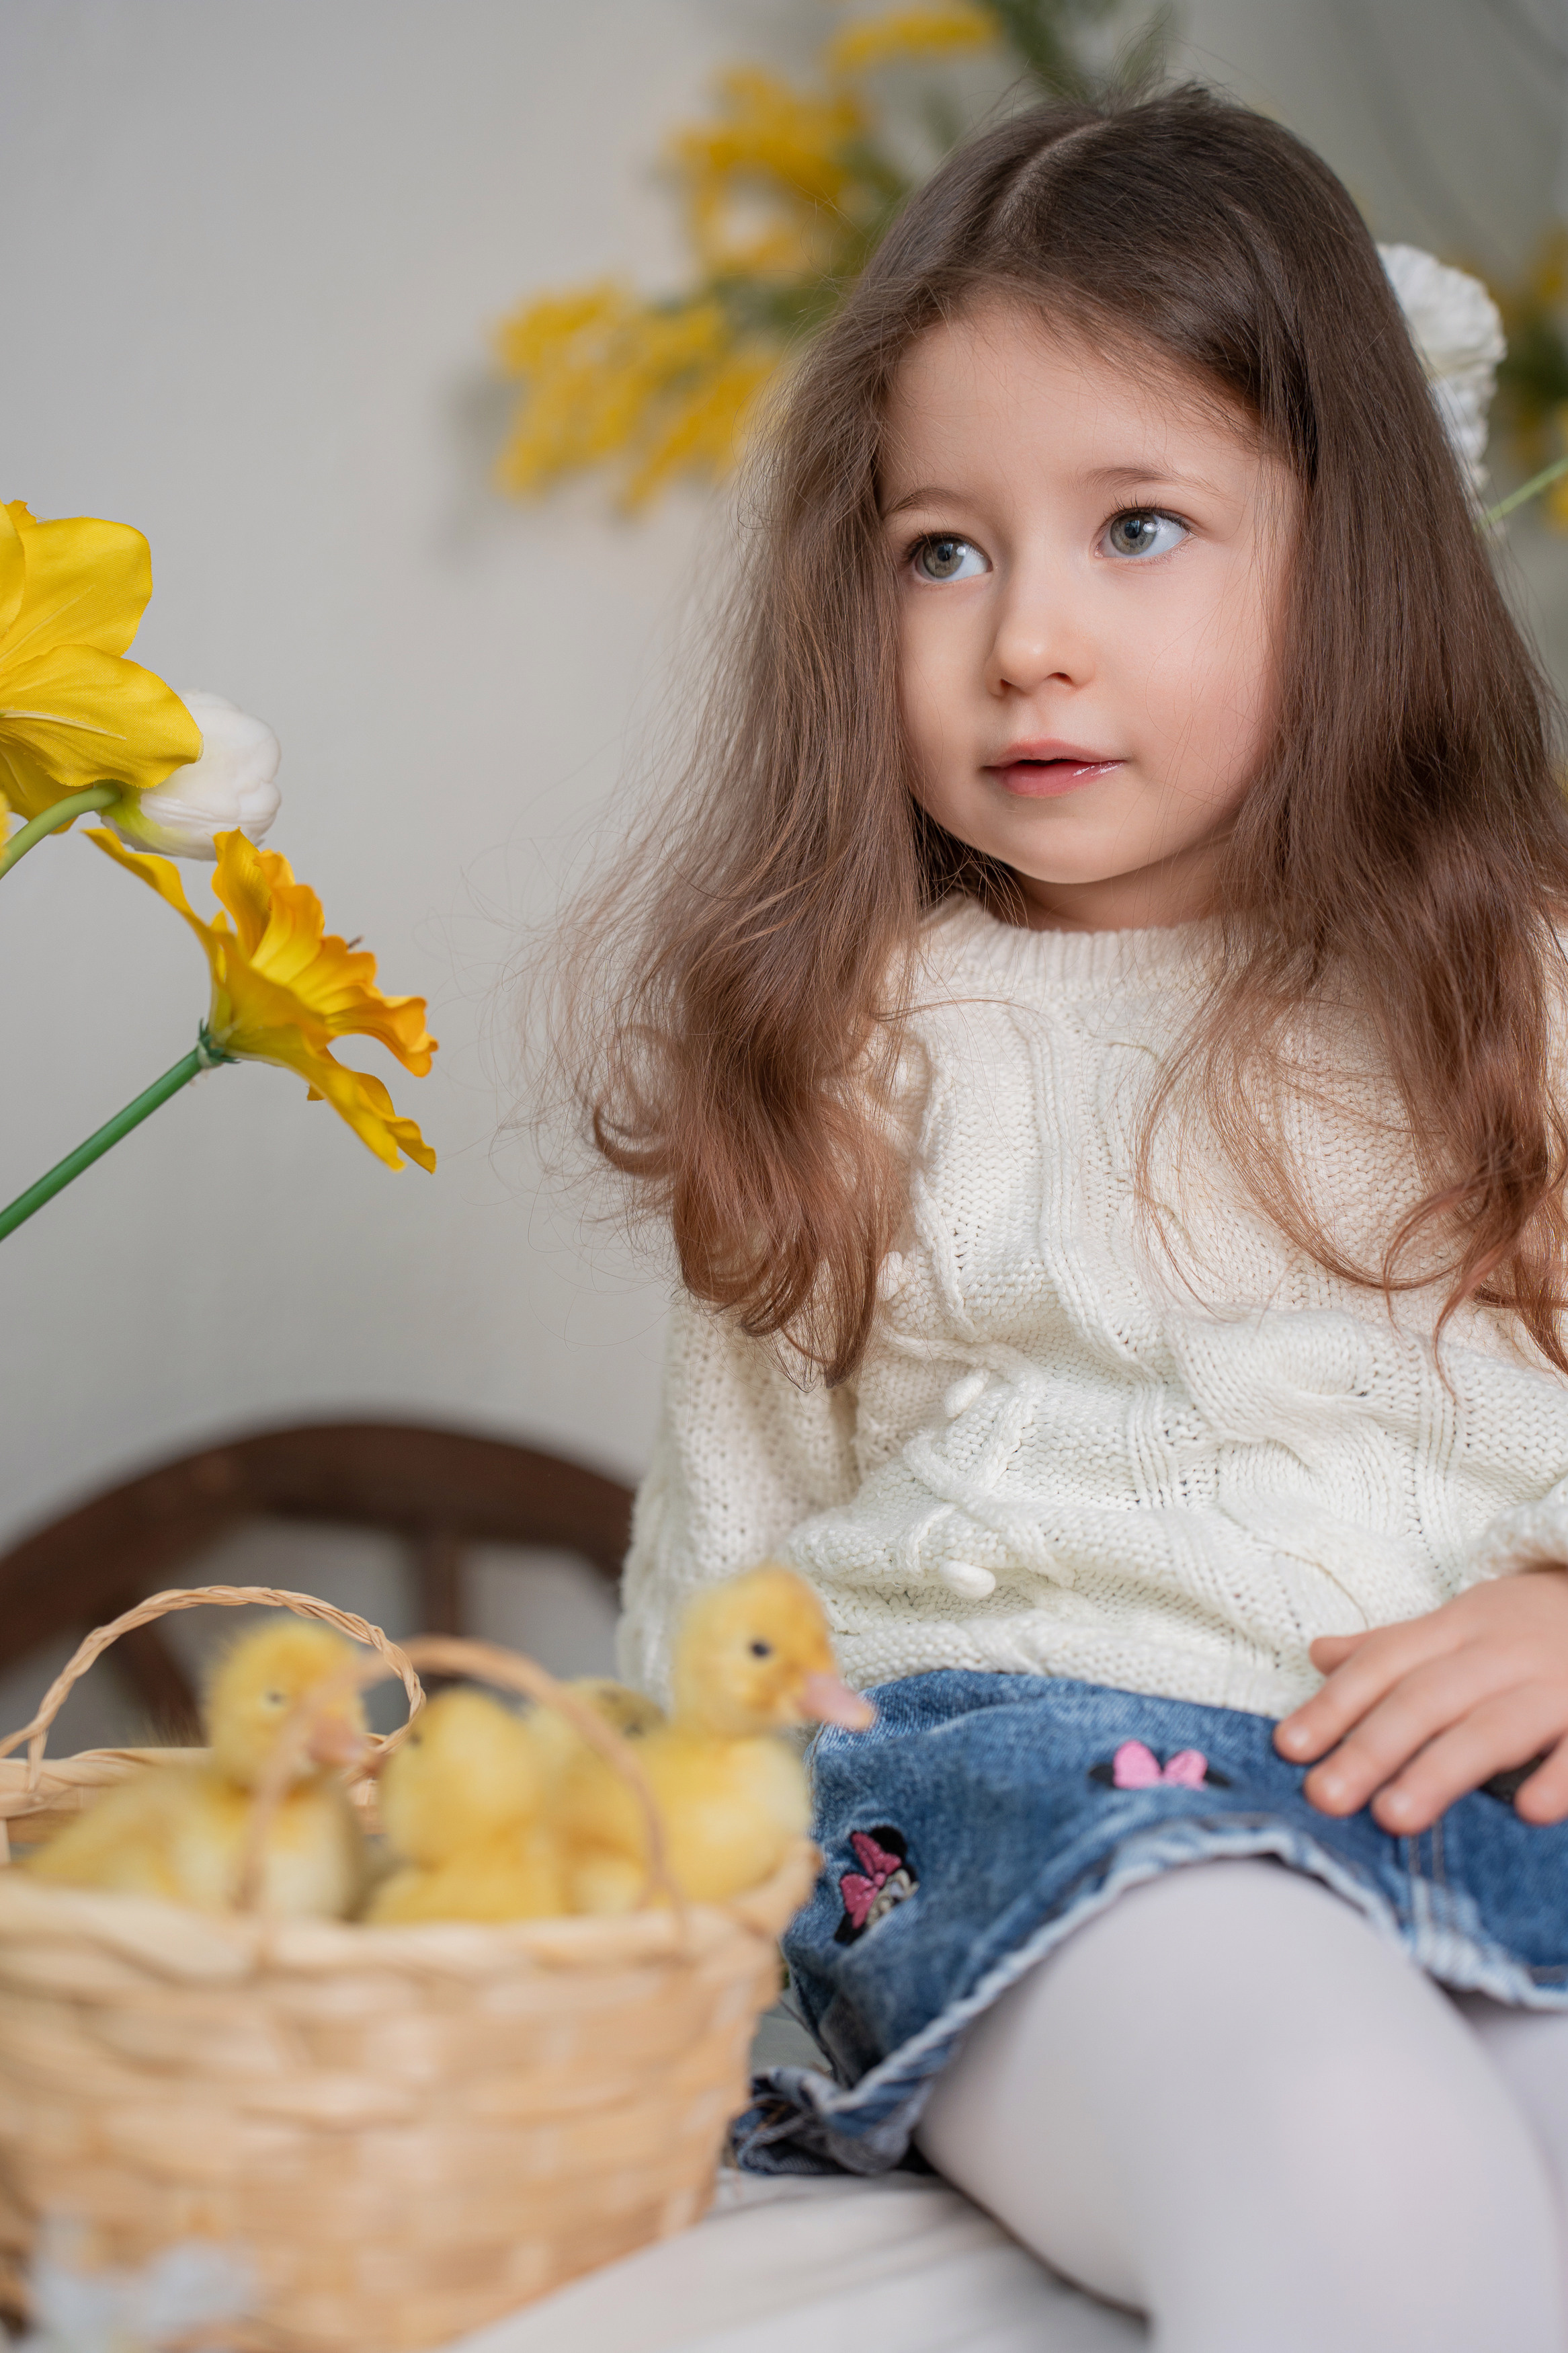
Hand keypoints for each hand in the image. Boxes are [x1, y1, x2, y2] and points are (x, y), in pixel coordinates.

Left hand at [1273, 1570, 1567, 1832]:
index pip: (1385, 1663)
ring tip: (1392, 1817)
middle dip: (1372, 1747)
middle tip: (1324, 1797)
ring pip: (1492, 1727)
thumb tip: (1318, 1655)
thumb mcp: (1463, 1619)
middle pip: (1427, 1698)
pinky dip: (1559, 1777)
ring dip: (1440, 1770)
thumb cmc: (1531, 1622)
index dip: (1335, 1704)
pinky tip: (1528, 1810)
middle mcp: (1502, 1653)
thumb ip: (1393, 1645)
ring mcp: (1557, 1684)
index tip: (1287, 1748)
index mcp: (1460, 1627)